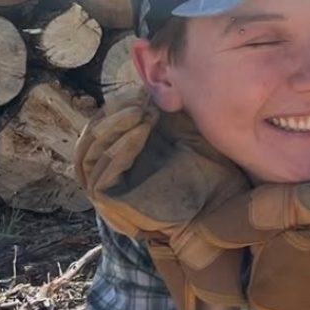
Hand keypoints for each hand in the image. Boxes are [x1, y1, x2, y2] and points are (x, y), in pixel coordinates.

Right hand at [76, 89, 252, 309]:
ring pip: (90, 152)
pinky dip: (117, 148)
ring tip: (139, 109)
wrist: (220, 223)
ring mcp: (108, 190)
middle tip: (139, 96)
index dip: (119, 105)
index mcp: (128, 155)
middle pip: (93, 136)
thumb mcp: (196, 141)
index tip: (143, 87)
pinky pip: (100, 174)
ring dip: (113, 126)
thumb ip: (180, 116)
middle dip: (113, 112)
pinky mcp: (109, 205)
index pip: (105, 125)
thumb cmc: (214, 181)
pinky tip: (139, 129)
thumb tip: (173, 85)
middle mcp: (112, 172)